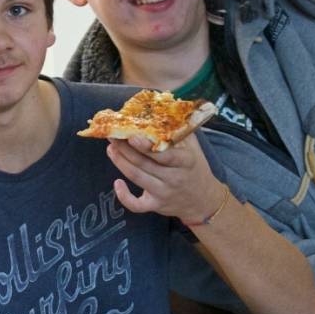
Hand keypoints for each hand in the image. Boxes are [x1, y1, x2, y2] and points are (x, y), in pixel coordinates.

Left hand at [105, 133, 224, 223]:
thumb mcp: (192, 147)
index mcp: (185, 161)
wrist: (204, 200)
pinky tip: (117, 183)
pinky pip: (137, 205)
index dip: (145, 147)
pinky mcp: (156, 205)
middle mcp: (174, 177)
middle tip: (112, 136)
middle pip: (144, 163)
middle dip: (124, 149)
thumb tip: (159, 108)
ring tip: (110, 148)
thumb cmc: (194, 167)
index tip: (131, 136)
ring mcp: (164, 193)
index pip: (164, 154)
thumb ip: (177, 130)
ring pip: (137, 177)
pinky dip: (124, 197)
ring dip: (120, 162)